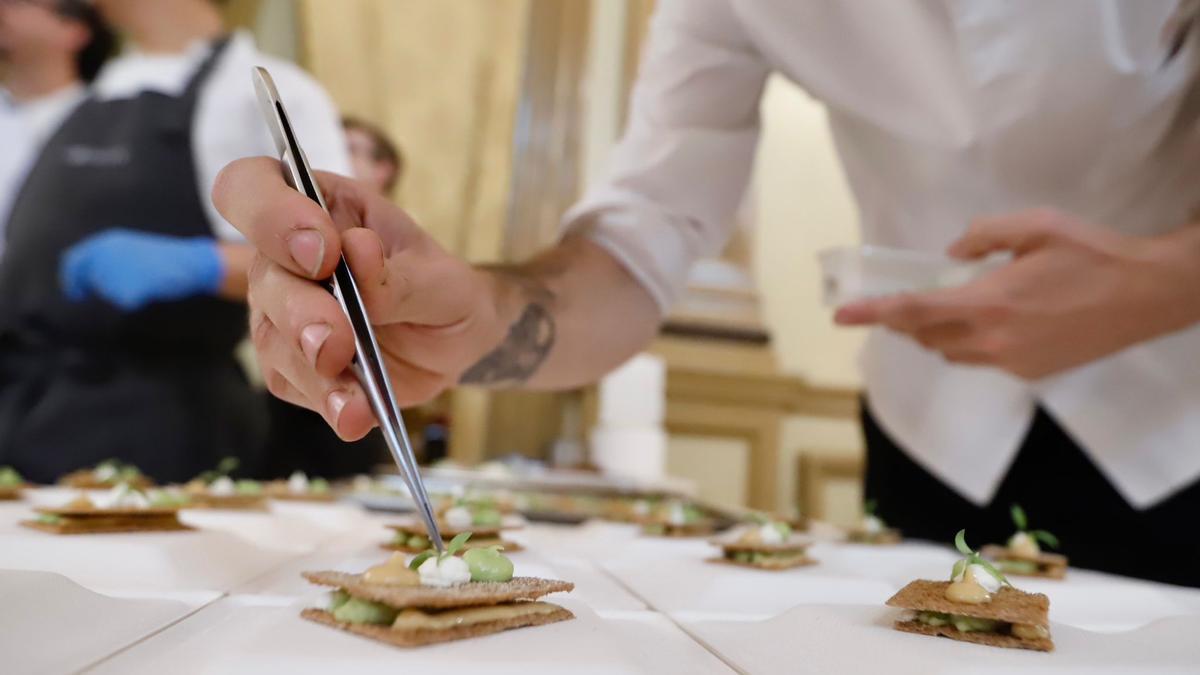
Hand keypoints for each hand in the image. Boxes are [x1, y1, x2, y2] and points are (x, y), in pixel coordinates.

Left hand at [60, 229, 223, 310]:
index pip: (74, 261)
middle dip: (105, 288)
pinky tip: (150, 289)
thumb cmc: (164, 257)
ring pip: (109, 292)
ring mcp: (114, 271)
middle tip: (123, 290)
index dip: (71, 279)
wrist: (189, 261)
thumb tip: (86, 277)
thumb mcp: (130, 248)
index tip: (75, 294)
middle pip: (94, 281)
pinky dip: (136, 300)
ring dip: (124, 291)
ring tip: (147, 280)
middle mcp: (104, 255)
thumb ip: (107, 258)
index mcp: (105, 242)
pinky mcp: (126, 288)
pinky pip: (125, 302)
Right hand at [211, 158, 508, 440]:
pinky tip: (355, 415)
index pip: (250, 187)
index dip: (269, 215)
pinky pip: (295, 384)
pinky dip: (328, 402)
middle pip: (263, 276)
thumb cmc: (441, 288)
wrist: (455, 339)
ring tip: (356, 400)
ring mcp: (282, 313)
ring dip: (314, 370)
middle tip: (340, 342)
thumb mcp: (439, 277)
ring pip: (273, 338)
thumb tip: (356, 250)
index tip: (321, 252)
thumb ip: (396, 273)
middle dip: (302, 313)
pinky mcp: (293, 364)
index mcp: (317, 206)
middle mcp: (286, 257)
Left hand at [834, 209, 1199, 378]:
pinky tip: (994, 321)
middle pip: (926, 337)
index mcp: (989, 301)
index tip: (840, 315)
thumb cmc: (1093, 254)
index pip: (913, 311)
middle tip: (901, 301)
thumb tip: (951, 253)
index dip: (873, 313)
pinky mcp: (1030, 373)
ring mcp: (1012, 361)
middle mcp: (993, 340)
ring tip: (948, 306)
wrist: (1147, 295)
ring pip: (951, 353)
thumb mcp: (1036, 226)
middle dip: (906, 321)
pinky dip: (970, 343)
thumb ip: (984, 235)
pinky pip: (981, 361)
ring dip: (937, 333)